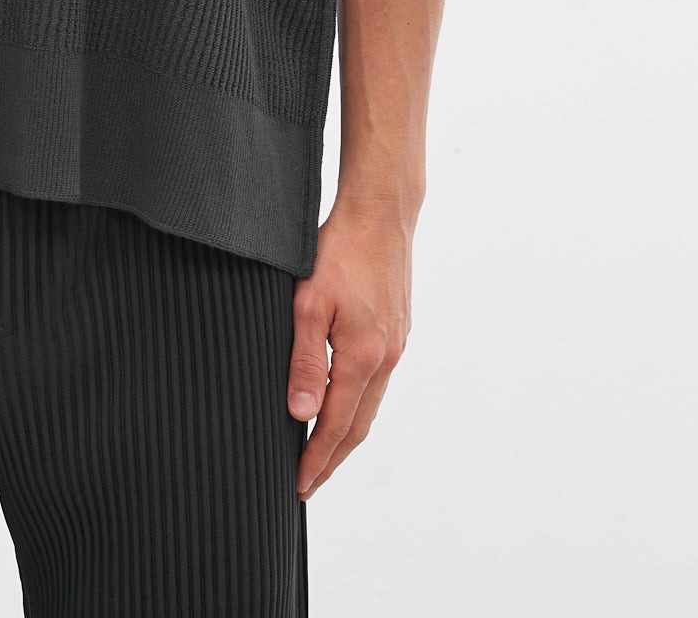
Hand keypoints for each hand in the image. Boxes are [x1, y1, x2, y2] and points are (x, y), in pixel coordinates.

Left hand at [288, 196, 413, 499]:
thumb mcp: (307, 303)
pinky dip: (359, 402)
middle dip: (333, 458)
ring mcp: (396, 343)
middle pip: (358, 424)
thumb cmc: (340, 249)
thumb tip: (302, 413)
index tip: (299, 484)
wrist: (381, 213)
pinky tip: (345, 402)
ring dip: (347, 432)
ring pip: (371, 404)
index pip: (336, 425)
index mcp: (364, 356)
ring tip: (323, 452)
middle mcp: (386, 357)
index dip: (317, 458)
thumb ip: (305, 361)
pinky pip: (378, 380)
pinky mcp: (398, 328)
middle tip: (309, 482)